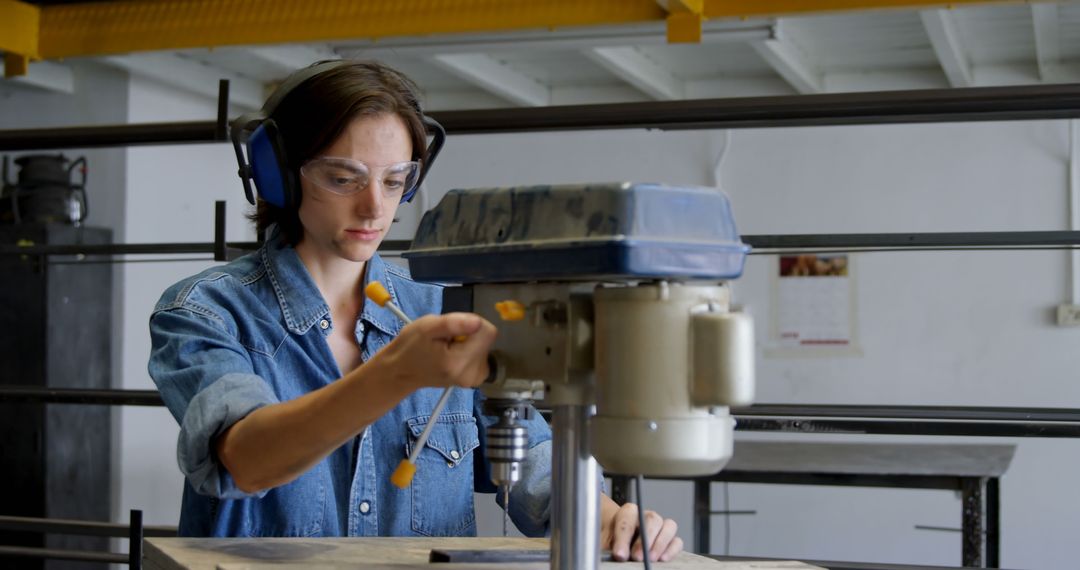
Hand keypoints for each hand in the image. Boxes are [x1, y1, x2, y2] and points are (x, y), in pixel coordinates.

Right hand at [375, 312, 496, 389]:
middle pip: (486, 339)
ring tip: (447, 347)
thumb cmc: (410, 347)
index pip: (487, 332)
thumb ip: (453, 323)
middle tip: (446, 338)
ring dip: (468, 342)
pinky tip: (452, 354)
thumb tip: (478, 322)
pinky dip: (469, 351)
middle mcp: (472, 375)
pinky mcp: (474, 379)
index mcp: (460, 362)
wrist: (401, 372)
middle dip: (469, 333)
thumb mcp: (426, 327)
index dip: (472, 323)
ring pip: (485, 346)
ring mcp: (474, 379)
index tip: (453, 328)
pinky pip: (481, 355)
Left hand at [601, 501, 681, 562]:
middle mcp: (646, 516)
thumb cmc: (610, 540)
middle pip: (651, 519)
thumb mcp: (604, 541)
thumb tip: (616, 554)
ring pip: (668, 526)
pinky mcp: (670, 540)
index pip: (626, 519)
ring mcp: (660, 527)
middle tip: (637, 557)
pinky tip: (663, 559)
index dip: (623, 537)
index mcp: (627, 512)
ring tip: (651, 559)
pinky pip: (677, 541)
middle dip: (644, 540)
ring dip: (660, 543)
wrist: (616, 542)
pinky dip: (672, 550)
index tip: (619, 554)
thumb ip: (609, 545)